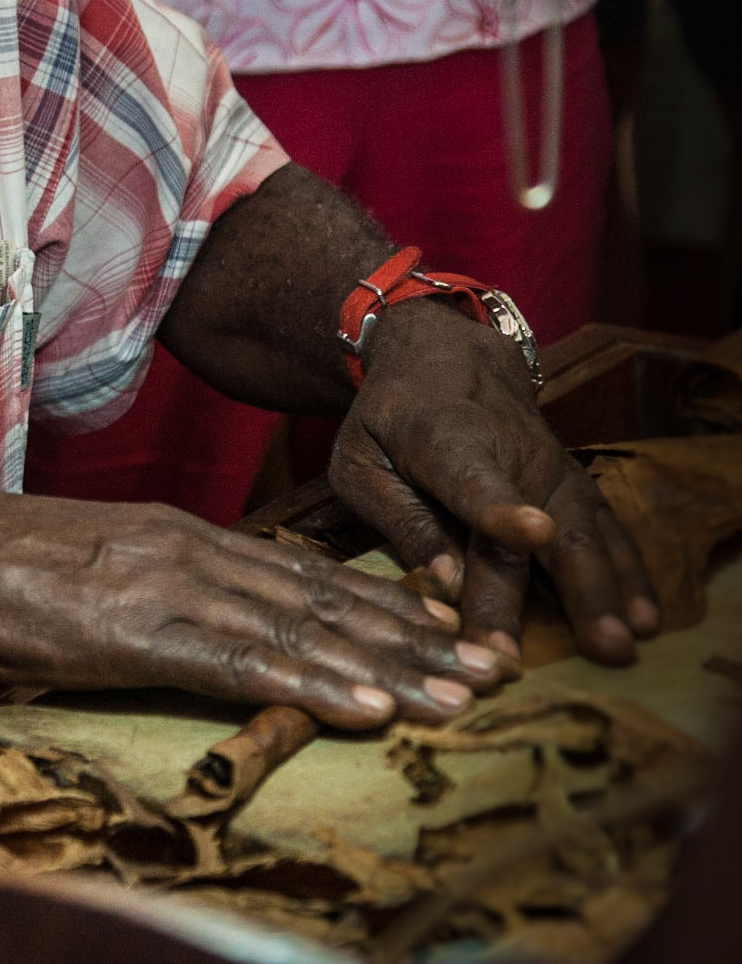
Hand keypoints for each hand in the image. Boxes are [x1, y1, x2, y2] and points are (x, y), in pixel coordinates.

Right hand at [0, 487, 504, 729]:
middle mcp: (191, 548)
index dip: (380, 601)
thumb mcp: (89, 563)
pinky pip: (240, 661)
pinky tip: (365, 708)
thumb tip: (190, 621)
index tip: (443, 628)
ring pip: (301, 626)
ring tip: (460, 695)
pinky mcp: (136, 629)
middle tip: (490, 663)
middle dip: (412, 634)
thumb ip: (150, 586)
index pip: (301, 570)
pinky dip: (312, 683)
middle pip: (322, 594)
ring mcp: (168, 585)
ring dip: (388, 665)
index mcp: (181, 533)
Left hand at [328, 300, 660, 667]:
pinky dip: (628, 572)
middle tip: (593, 649)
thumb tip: (445, 584)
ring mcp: (551, 471)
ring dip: (605, 591)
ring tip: (623, 643)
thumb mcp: (360, 461)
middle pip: (537, 532)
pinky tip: (645, 618)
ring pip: (582, 533)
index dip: (502, 510)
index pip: (476, 481)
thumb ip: (400, 520)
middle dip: (565, 591)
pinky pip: (605, 530)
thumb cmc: (389, 420)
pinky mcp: (573, 484)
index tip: (533, 534)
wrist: (446, 357)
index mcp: (445, 445)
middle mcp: (512, 458)